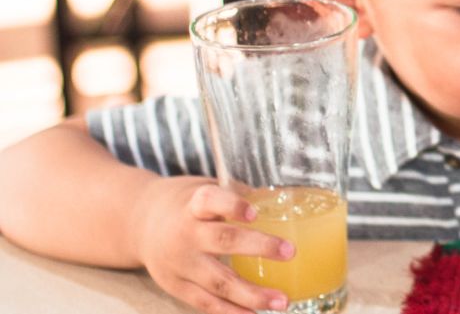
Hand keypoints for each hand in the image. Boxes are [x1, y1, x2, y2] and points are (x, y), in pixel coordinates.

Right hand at [131, 177, 294, 313]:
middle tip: (289, 252)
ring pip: (217, 281)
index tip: (253, 213)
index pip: (210, 200)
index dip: (231, 205)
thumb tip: (282, 201)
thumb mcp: (205, 189)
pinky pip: (205, 303)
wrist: (139, 224)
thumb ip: (239, 196)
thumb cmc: (186, 205)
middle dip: (258, 247)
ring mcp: (179, 263)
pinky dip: (230, 311)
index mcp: (193, 204)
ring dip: (251, 294)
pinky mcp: (175, 286)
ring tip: (281, 301)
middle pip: (222, 241)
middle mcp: (185, 233)